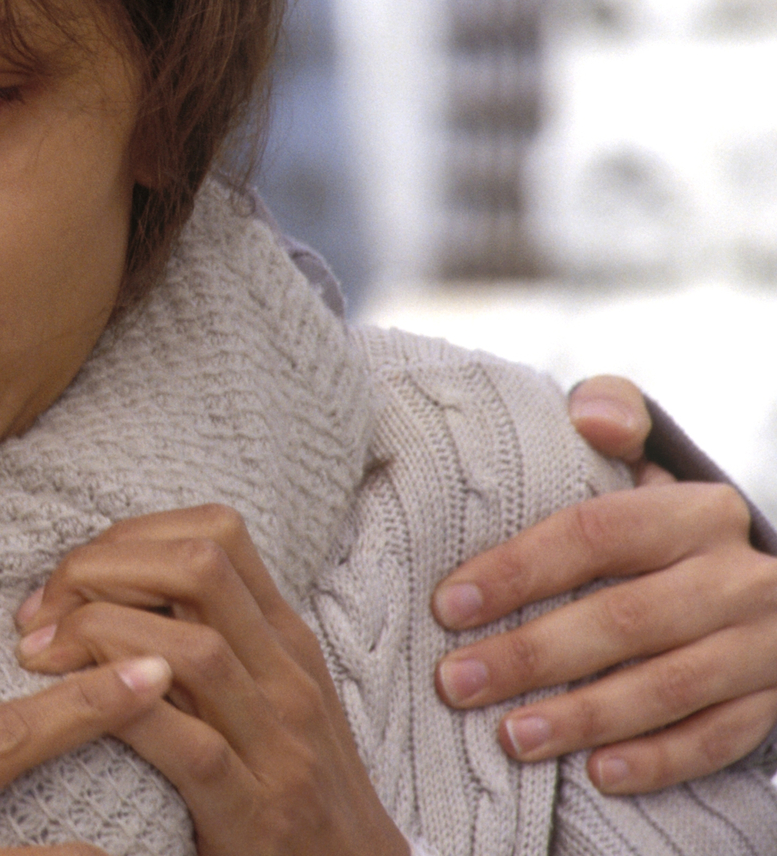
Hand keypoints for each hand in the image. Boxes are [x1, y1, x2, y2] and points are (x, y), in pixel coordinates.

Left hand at [13, 505, 408, 855]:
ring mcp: (280, 746)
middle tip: (40, 614)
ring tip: (40, 659)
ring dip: (96, 636)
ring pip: (191, 649)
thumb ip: (211, 637)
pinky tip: (76, 714)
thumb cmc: (292, 782)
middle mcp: (288, 677)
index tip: (69, 580)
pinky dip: (123, 716)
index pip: (214, 533)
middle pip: (198, 568)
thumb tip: (110, 586)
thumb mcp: (266, 693)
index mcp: (285, 639)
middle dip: (101, 570)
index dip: (127, 538)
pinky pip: (187, 746)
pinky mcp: (258, 814)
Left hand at [432, 378, 776, 792]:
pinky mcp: (775, 697)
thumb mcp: (642, 458)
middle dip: (534, 655)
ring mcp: (762, 643)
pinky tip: (596, 774)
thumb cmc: (659, 521)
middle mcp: (738, 576)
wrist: (750, 576)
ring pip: (671, 687)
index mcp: (695, 510)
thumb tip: (593, 419)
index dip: (518, 571)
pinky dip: (657, 760)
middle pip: (627, 619)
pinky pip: (718, 738)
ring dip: (585, 716)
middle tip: (456, 681)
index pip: (595, 535)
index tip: (449, 605)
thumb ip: (611, 418)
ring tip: (510, 736)